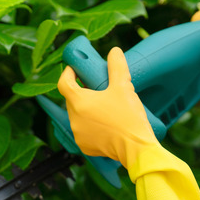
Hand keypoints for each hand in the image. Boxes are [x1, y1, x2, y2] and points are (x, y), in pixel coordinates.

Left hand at [57, 47, 157, 169]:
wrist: (136, 148)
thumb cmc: (128, 117)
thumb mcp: (124, 87)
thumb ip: (117, 67)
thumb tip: (114, 52)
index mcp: (79, 102)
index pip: (63, 83)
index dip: (68, 74)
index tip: (75, 70)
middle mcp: (74, 119)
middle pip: (71, 99)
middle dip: (81, 92)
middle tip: (96, 87)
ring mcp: (78, 134)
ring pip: (77, 116)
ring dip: (86, 109)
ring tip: (104, 106)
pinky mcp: (85, 146)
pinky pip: (83, 131)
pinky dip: (90, 125)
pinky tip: (104, 123)